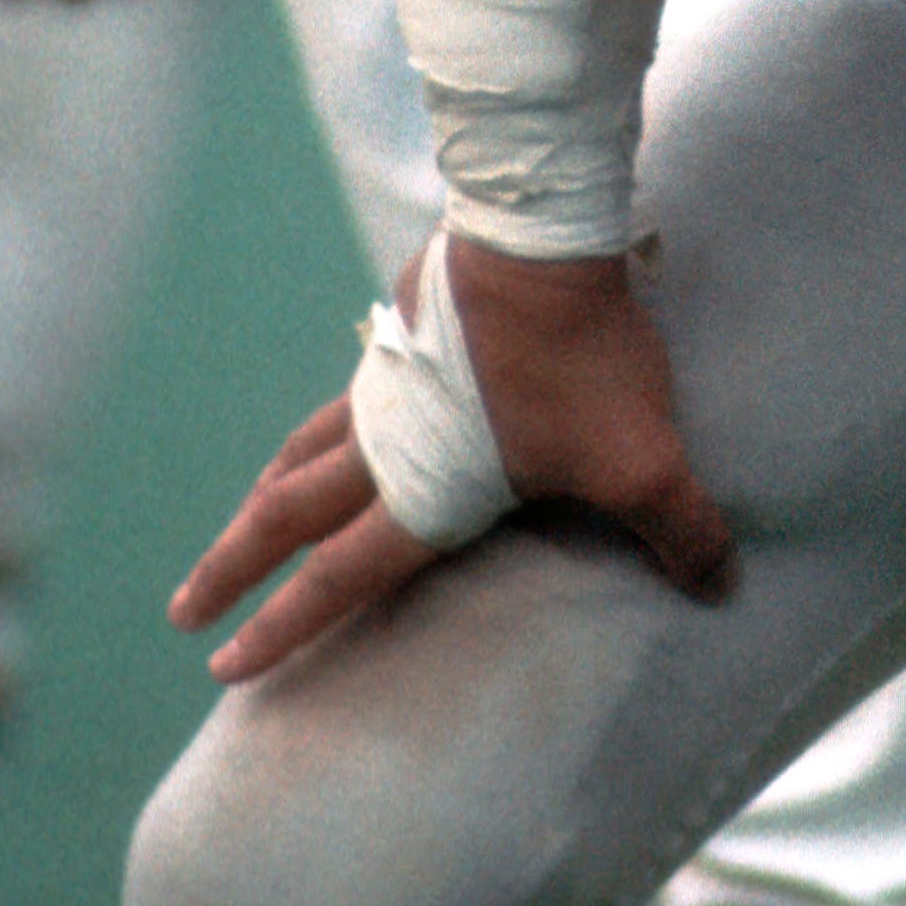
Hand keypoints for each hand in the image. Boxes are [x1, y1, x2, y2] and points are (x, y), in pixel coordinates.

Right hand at [171, 239, 735, 681]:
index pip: (341, 578)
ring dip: (262, 500)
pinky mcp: (400, 335)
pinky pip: (344, 397)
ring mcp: (384, 387)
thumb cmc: (582, 361)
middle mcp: (386, 449)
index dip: (286, 627)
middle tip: (185, 611)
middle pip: (288, 520)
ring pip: (301, 455)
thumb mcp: (644, 460)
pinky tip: (330, 425)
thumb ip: (681, 530)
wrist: (540, 239)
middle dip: (234, 570)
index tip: (228, 665)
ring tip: (239, 526)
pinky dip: (315, 430)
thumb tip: (721, 588)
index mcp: (425, 494)